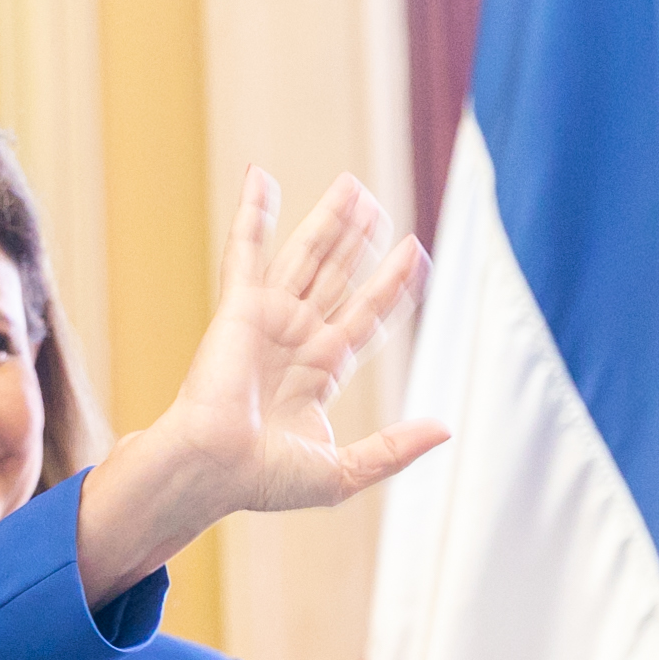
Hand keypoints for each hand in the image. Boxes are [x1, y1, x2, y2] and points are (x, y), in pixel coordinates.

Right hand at [76, 166, 449, 603]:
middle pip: (337, 279)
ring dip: (328, 222)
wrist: (213, 470)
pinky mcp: (239, 308)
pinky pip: (247, 252)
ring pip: (307, 259)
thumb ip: (395, 449)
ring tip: (352, 187)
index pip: (365, 318)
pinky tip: (260, 178)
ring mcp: (267, 320)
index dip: (391, 287)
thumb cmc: (262, 481)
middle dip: (358, 244)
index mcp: (317, 374)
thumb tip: (445, 428)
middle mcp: (294, 341)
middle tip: (377, 206)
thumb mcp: (345, 471)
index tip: (415, 254)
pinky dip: (252, 214)